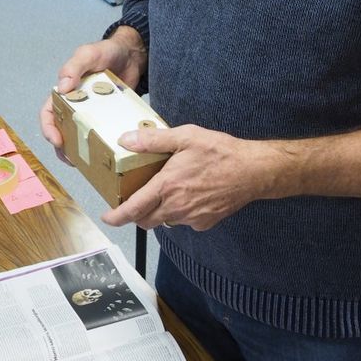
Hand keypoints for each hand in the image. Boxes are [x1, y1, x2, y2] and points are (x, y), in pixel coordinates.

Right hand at [40, 27, 147, 156]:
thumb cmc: (106, 52)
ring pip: (80, 138)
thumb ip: (74, 66)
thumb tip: (62, 87)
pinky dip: (101, 147)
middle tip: (73, 160)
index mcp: (65, 93)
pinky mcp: (108, 119)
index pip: (49, 114)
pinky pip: (101, 136)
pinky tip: (108, 155)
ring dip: (80, 152)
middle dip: (63, 149)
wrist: (133, 55)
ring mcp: (92, 114)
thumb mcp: (88, 54)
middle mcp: (75, 106)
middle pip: (62, 132)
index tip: (57, 141)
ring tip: (87, 165)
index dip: (48, 129)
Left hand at [102, 124, 283, 230]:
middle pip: (146, 220)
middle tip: (137, 199)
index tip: (107, 217)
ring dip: (160, 211)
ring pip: (165, 221)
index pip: (133, 209)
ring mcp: (191, 218)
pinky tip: (191, 195)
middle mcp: (177, 207)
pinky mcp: (205, 223)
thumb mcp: (185, 137)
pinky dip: (181, 212)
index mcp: (167, 186)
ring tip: (168, 192)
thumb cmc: (221, 152)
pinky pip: (185, 222)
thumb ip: (153, 141)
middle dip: (136, 214)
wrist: (254, 171)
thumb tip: (126, 140)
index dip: (116, 216)